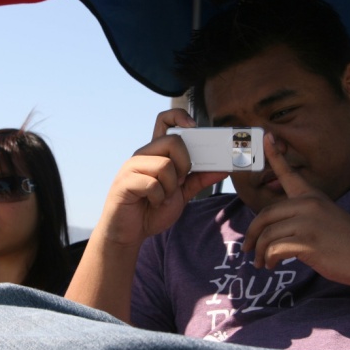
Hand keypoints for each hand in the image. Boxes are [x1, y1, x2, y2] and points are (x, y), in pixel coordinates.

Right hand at [96, 112, 226, 248]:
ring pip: (165, 164)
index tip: (194, 126)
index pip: (164, 120)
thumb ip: (199, 180)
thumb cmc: (152, 210)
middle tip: (179, 181)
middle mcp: (143, 155)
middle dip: (185, 164)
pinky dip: (158, 199)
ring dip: (171, 187)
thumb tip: (224, 169)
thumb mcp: (182, 194)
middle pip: (173, 140)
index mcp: (156, 153)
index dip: (180, 116)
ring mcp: (132, 167)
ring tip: (162, 198)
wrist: (129, 234)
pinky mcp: (124, 183)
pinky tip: (152, 203)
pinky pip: (152, 184)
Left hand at [242, 133, 349, 287]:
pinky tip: (271, 265)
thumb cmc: (348, 242)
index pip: (289, 173)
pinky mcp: (308, 242)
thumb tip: (273, 230)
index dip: (275, 155)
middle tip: (246, 248)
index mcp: (312, 196)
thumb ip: (301, 216)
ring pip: (267, 234)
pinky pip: (275, 249)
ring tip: (261, 263)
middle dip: (252, 234)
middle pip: (265, 214)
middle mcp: (308, 205)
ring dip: (259, 252)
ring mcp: (308, 223)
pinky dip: (268, 259)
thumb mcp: (326, 218)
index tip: (266, 136)